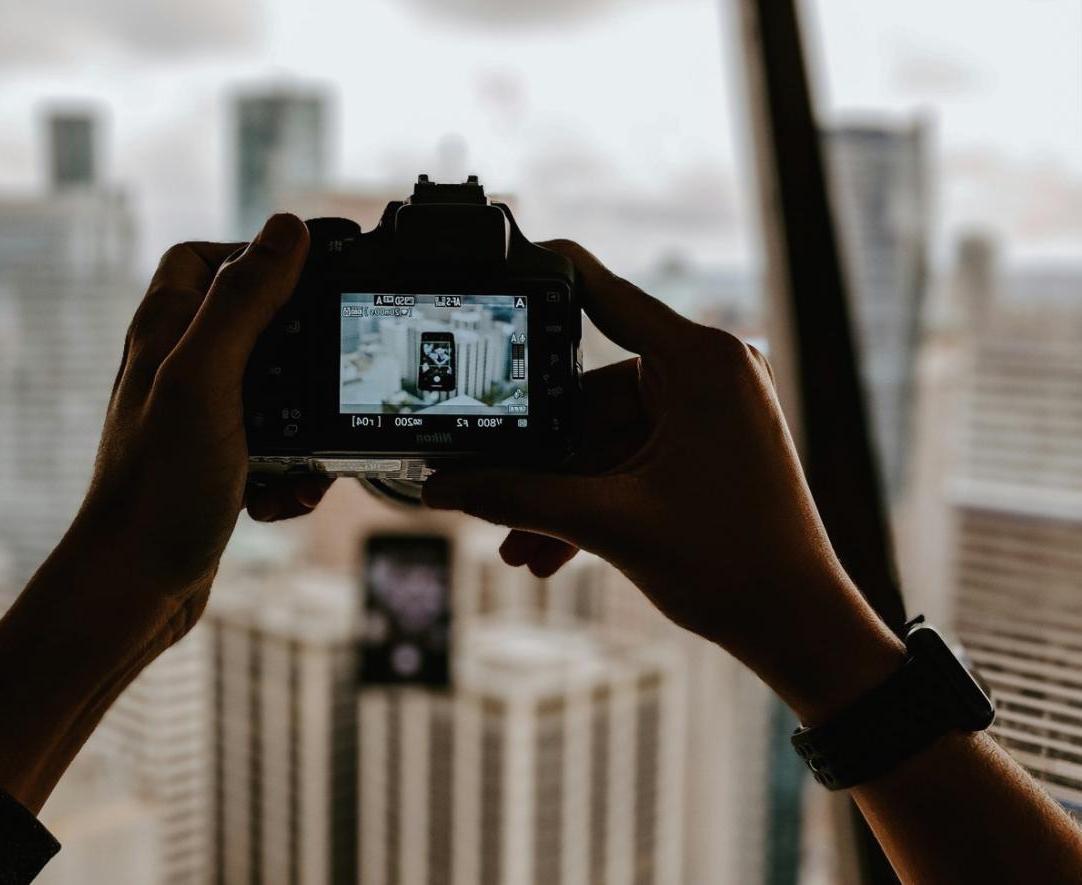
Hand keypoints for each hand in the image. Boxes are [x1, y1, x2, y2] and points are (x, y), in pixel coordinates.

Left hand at [62, 213, 327, 637]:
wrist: (134, 591)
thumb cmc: (157, 487)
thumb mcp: (205, 379)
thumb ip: (243, 302)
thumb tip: (288, 229)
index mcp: (164, 335)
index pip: (202, 259)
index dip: (253, 255)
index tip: (308, 274)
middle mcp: (175, 372)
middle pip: (251, 326)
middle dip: (300, 352)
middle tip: (333, 372)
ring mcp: (196, 424)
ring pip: (274, 397)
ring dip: (306, 424)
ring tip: (314, 456)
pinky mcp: (216, 471)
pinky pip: (275, 454)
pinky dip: (292, 474)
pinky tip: (290, 496)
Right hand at [423, 240, 903, 719]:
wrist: (797, 627)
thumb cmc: (731, 566)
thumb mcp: (608, 523)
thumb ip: (517, 497)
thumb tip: (443, 486)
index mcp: (700, 363)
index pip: (604, 296)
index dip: (544, 278)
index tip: (498, 262)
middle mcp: (708, 374)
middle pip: (588, 393)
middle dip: (538, 457)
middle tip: (482, 488)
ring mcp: (707, 412)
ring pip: (602, 439)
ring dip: (558, 493)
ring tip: (514, 545)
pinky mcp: (703, 448)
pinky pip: (628, 460)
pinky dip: (591, 501)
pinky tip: (545, 551)